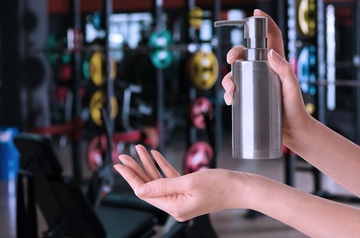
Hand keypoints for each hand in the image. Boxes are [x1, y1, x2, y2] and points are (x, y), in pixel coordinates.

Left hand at [114, 145, 248, 221]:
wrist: (239, 187)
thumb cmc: (220, 185)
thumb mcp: (189, 183)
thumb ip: (162, 185)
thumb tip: (140, 189)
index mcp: (174, 207)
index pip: (145, 191)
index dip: (130, 177)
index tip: (119, 165)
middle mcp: (175, 205)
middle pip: (149, 185)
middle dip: (136, 169)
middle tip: (123, 157)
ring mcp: (181, 198)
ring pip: (158, 180)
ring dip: (148, 165)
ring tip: (138, 151)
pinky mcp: (187, 190)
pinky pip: (170, 178)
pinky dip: (162, 166)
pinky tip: (155, 156)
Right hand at [221, 9, 309, 146]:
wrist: (292, 132)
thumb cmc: (295, 108)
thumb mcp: (291, 88)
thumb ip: (284, 70)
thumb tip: (270, 53)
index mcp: (276, 64)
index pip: (271, 38)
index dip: (264, 23)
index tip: (255, 13)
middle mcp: (264, 71)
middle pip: (245, 55)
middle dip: (234, 53)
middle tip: (230, 59)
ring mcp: (255, 84)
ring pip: (235, 73)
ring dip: (227, 77)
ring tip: (229, 89)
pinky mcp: (249, 97)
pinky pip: (234, 92)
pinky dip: (228, 94)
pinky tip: (230, 100)